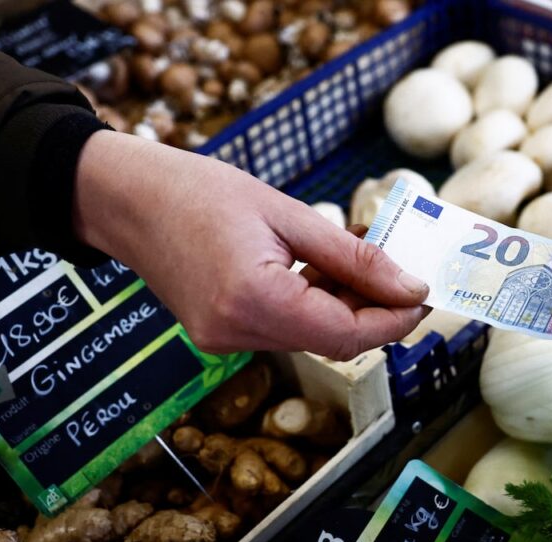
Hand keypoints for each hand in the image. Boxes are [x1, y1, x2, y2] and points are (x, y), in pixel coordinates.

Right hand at [72, 131, 427, 358]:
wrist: (126, 198)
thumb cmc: (199, 191)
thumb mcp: (287, 213)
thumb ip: (353, 257)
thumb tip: (410, 287)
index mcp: (254, 299)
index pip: (347, 334)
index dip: (394, 320)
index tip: (425, 295)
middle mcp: (236, 332)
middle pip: (333, 341)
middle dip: (375, 310)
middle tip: (403, 271)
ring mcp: (223, 340)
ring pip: (311, 337)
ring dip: (345, 306)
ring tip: (359, 260)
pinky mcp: (218, 334)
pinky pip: (284, 329)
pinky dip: (313, 305)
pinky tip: (323, 271)